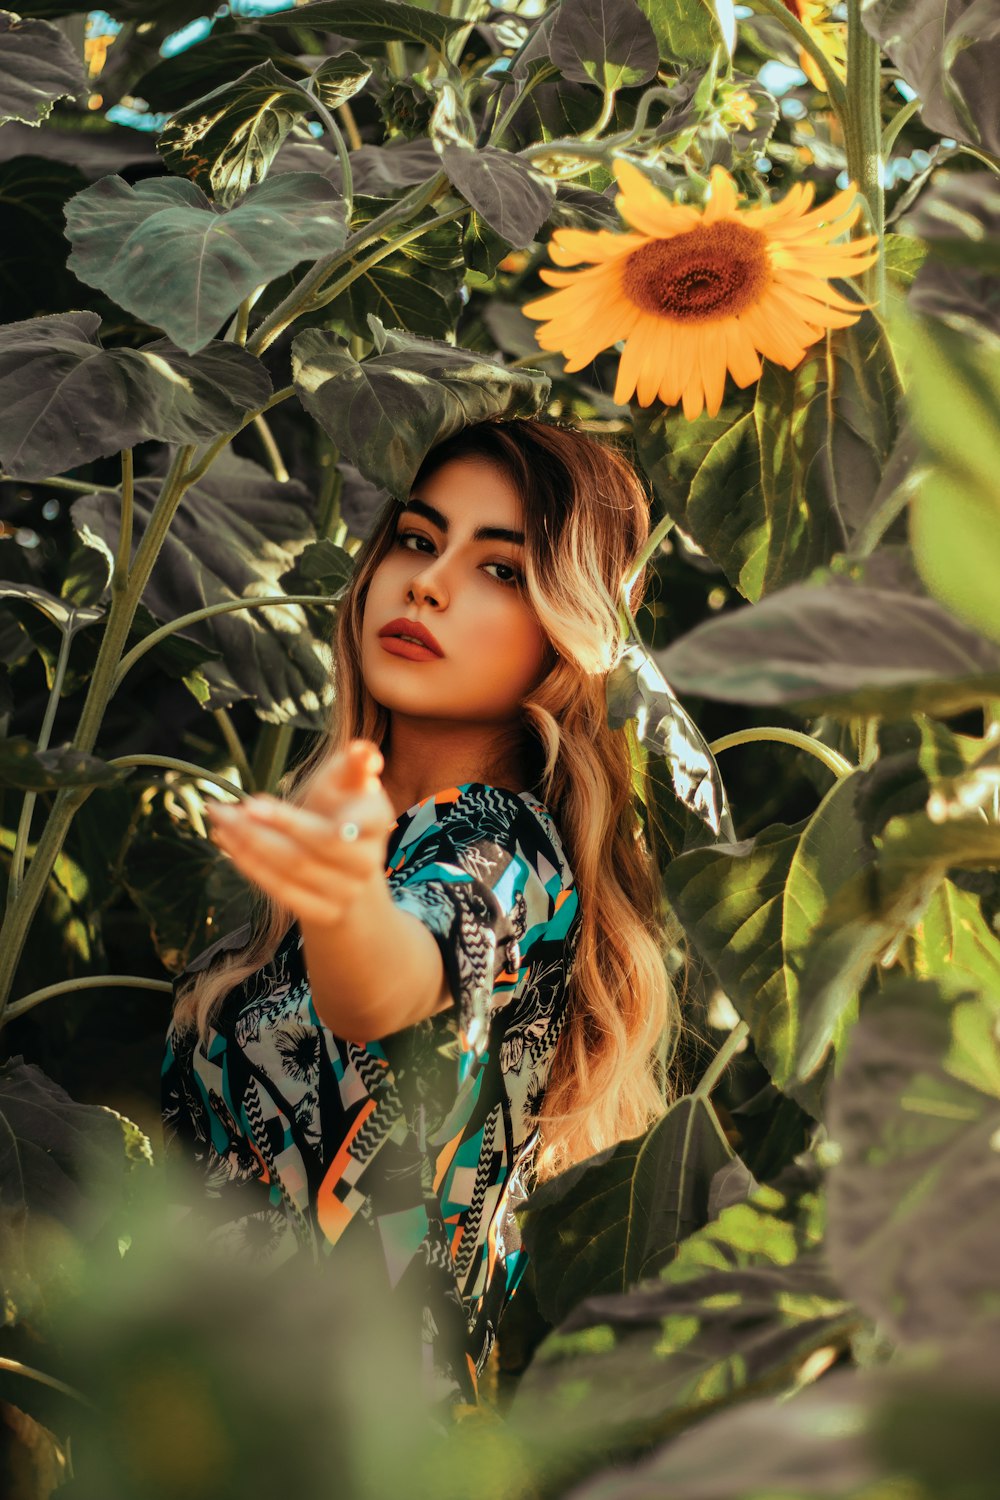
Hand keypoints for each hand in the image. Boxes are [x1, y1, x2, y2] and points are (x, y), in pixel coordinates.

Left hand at [204, 740, 395, 929]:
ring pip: (290, 868)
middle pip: (313, 846)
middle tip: (231, 807)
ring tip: (219, 818)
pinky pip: (279, 890)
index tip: (274, 807)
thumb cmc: (343, 810)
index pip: (351, 823)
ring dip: (248, 843)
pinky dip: (249, 864)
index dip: (326, 820)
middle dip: (269, 826)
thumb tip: (364, 751)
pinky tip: (227, 841)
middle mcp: (366, 862)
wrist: (349, 868)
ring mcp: (345, 892)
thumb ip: (356, 764)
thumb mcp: (351, 783)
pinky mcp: (322, 912)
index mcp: (375, 822)